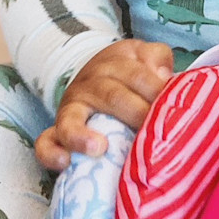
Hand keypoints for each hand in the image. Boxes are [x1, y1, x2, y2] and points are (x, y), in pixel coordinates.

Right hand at [34, 39, 173, 170]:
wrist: (92, 76)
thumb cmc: (126, 73)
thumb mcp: (142, 55)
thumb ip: (156, 58)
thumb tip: (162, 76)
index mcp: (113, 66)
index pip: (136, 74)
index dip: (156, 89)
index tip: (172, 104)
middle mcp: (89, 86)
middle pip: (111, 97)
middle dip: (133, 112)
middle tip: (153, 130)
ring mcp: (70, 110)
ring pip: (71, 120)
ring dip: (83, 135)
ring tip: (99, 148)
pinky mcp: (56, 132)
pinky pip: (45, 142)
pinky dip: (51, 153)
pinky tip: (64, 163)